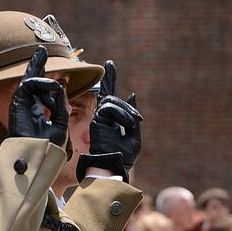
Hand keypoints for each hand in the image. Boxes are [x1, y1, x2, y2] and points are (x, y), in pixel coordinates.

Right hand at [8, 46, 68, 147]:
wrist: (36, 156)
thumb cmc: (48, 146)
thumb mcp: (60, 124)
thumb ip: (61, 106)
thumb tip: (61, 89)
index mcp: (37, 112)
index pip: (42, 91)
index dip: (50, 82)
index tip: (63, 77)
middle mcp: (28, 106)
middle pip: (32, 80)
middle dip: (38, 64)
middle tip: (42, 50)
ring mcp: (22, 103)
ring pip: (30, 79)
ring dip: (46, 78)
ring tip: (56, 87)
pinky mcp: (18, 101)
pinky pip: (30, 84)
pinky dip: (43, 83)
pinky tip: (54, 87)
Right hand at [76, 60, 142, 182]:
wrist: (114, 166)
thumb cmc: (124, 156)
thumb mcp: (135, 136)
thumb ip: (133, 117)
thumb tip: (132, 95)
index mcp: (111, 121)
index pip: (109, 98)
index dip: (110, 80)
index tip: (110, 64)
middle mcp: (102, 118)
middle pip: (107, 93)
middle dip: (114, 84)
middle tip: (130, 102)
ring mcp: (98, 118)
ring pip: (112, 101)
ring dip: (127, 111)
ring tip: (134, 123)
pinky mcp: (96, 120)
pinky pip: (110, 107)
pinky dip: (122, 114)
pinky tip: (128, 125)